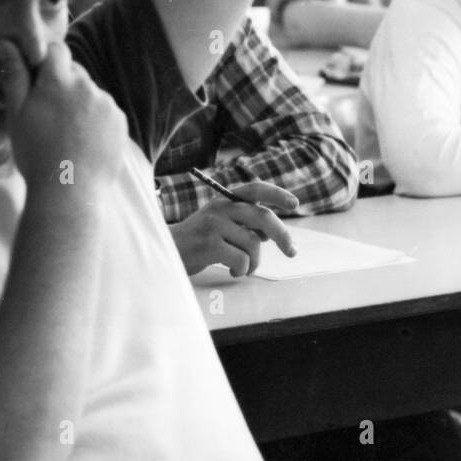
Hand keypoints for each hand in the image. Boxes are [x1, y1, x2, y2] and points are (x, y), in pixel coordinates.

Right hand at [0, 39, 126, 189]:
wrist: (70, 190)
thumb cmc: (36, 153)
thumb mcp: (17, 114)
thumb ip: (14, 76)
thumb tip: (6, 43)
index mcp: (59, 82)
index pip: (57, 50)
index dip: (46, 61)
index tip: (37, 80)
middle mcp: (88, 87)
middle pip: (74, 72)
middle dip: (61, 83)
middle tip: (47, 112)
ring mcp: (107, 104)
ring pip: (90, 92)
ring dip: (78, 102)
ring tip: (65, 132)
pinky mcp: (120, 121)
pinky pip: (104, 110)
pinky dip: (94, 118)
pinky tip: (82, 140)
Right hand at [170, 180, 298, 276]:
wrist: (166, 252)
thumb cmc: (199, 241)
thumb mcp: (222, 225)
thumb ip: (246, 225)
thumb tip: (273, 233)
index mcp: (225, 199)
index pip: (256, 189)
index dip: (277, 194)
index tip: (295, 204)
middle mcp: (221, 207)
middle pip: (263, 217)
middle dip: (283, 236)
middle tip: (292, 252)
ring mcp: (214, 225)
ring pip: (254, 244)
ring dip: (254, 262)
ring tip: (244, 268)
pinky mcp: (208, 244)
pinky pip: (241, 260)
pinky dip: (242, 270)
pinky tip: (233, 272)